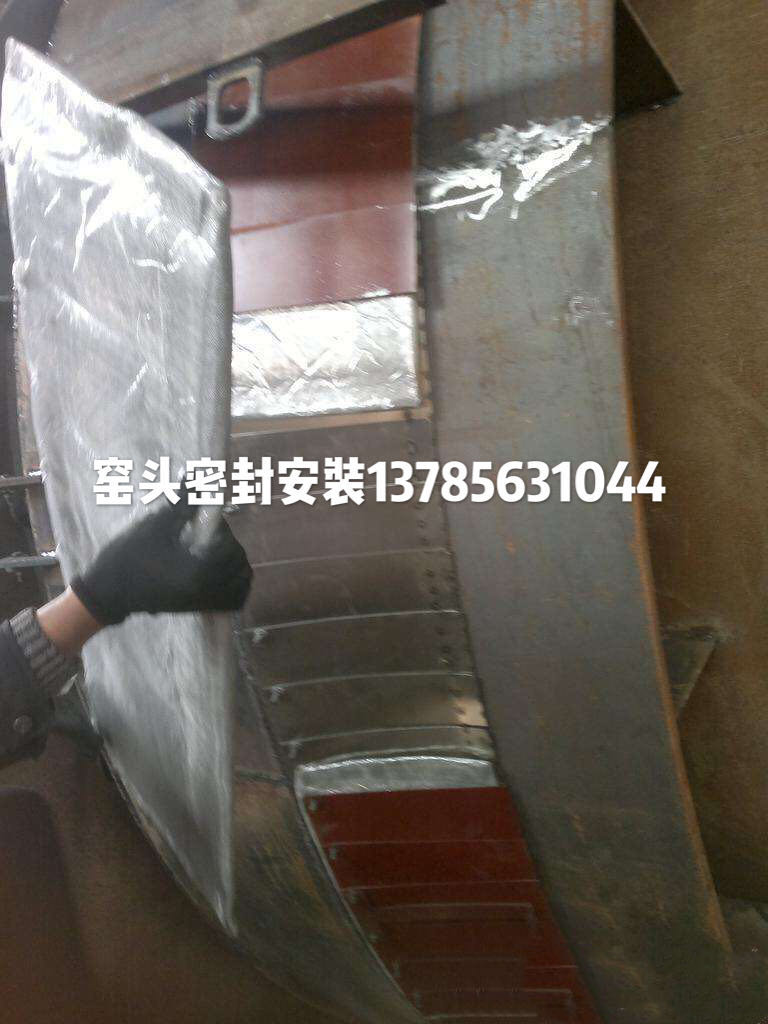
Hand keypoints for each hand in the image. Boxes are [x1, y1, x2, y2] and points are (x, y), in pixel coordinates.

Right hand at [71, 498, 251, 625]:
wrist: (108, 592)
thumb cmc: (128, 557)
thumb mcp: (156, 526)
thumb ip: (183, 502)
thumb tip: (197, 474)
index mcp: (198, 571)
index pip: (229, 546)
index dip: (221, 527)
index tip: (205, 519)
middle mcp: (207, 590)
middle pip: (238, 562)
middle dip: (228, 542)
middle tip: (208, 533)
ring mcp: (204, 602)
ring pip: (241, 581)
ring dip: (236, 561)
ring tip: (215, 549)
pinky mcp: (200, 608)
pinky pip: (233, 599)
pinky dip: (236, 584)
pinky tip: (222, 569)